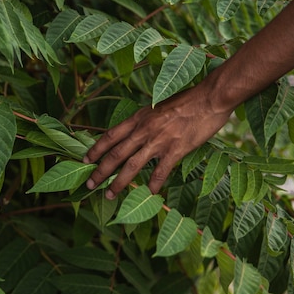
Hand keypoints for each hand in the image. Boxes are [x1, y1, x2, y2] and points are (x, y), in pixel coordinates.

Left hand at [83, 79, 232, 198]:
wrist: (209, 98)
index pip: (110, 135)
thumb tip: (137, 133)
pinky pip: (160, 172)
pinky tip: (149, 195)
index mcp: (139, 118)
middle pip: (115, 153)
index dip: (95, 149)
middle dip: (100, 171)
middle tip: (90, 184)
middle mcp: (144, 129)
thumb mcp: (158, 107)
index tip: (85, 160)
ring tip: (109, 194)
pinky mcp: (175, 149)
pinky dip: (152, 185)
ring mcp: (158, 140)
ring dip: (118, 182)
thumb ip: (146, 121)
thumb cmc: (187, 101)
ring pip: (131, 165)